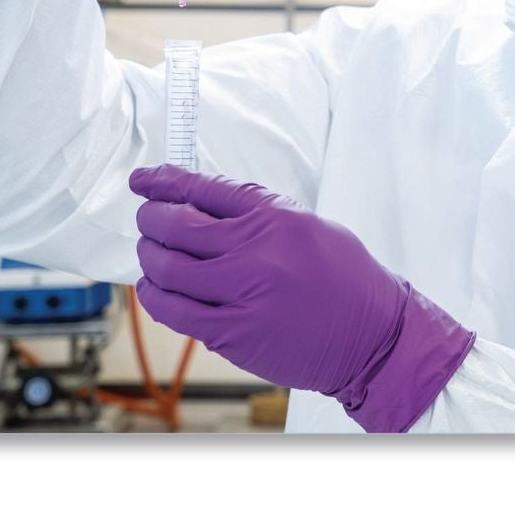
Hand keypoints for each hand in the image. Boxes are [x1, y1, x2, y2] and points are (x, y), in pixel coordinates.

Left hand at [131, 165, 474, 431]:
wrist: (371, 335)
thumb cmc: (343, 277)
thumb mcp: (306, 225)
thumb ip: (256, 213)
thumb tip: (200, 203)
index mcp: (274, 217)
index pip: (204, 188)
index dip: (165, 181)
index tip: (143, 179)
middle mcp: (255, 252)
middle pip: (177, 225)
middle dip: (151, 218)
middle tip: (147, 219)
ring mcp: (242, 295)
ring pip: (167, 268)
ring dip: (149, 256)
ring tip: (150, 253)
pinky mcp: (233, 334)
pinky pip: (175, 312)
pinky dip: (155, 297)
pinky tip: (154, 289)